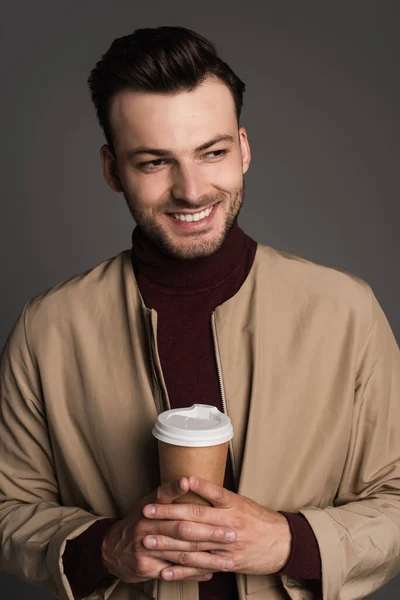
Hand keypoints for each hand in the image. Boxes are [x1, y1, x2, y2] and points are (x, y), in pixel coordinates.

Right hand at [101, 478, 235, 582]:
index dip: (175, 488)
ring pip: (182, 553)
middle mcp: (146, 525)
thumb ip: (168, 494)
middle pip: (181, 528)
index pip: (163, 494)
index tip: (188, 481)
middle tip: (231, 534)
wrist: (112, 548)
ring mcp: (146, 547)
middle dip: (209, 533)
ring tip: (227, 560)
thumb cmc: (140, 521)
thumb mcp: (149, 503)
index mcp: (149, 506)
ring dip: (207, 558)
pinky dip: (193, 573)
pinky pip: (175, 571)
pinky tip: (209, 572)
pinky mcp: (147, 566)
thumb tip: (190, 480)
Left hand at [142, 476, 291, 580]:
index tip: (164, 489)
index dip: (185, 491)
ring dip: (168, 544)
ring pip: (193, 545)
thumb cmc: (259, 519)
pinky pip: (201, 567)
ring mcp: (227, 545)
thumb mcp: (240, 502)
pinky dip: (182, 570)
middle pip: (194, 519)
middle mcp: (229, 523)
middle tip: (146, 513)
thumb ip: (217, 498)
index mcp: (232, 504)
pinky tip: (165, 570)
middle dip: (167, 517)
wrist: (282, 543)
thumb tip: (192, 487)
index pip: (206, 494)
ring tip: (148, 541)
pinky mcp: (227, 563)